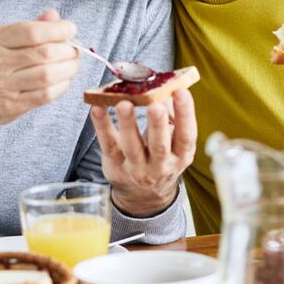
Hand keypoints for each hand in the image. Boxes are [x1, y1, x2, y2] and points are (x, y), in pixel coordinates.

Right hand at [0, 9, 79, 148]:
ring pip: (47, 75)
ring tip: (72, 65)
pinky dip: (60, 87)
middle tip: (74, 50)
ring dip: (68, 69)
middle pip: (44, 54)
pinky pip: (44, 96)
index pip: (32, 32)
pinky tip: (63, 81)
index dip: (58, 30)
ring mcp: (1, 86)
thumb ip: (28, 27)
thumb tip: (55, 16)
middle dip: (68, 50)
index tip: (70, 29)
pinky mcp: (9, 106)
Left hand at [90, 89, 194, 216]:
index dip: (186, 114)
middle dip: (157, 124)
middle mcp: (161, 166)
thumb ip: (172, 117)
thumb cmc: (160, 158)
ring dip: (128, 124)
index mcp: (180, 156)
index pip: (186, 136)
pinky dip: (102, 126)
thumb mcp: (174, 143)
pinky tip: (97, 108)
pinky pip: (108, 145)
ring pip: (132, 147)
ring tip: (124, 104)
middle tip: (155, 105)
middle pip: (160, 146)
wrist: (143, 195)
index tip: (181, 92)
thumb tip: (167, 88)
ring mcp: (137, 169)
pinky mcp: (115, 166)